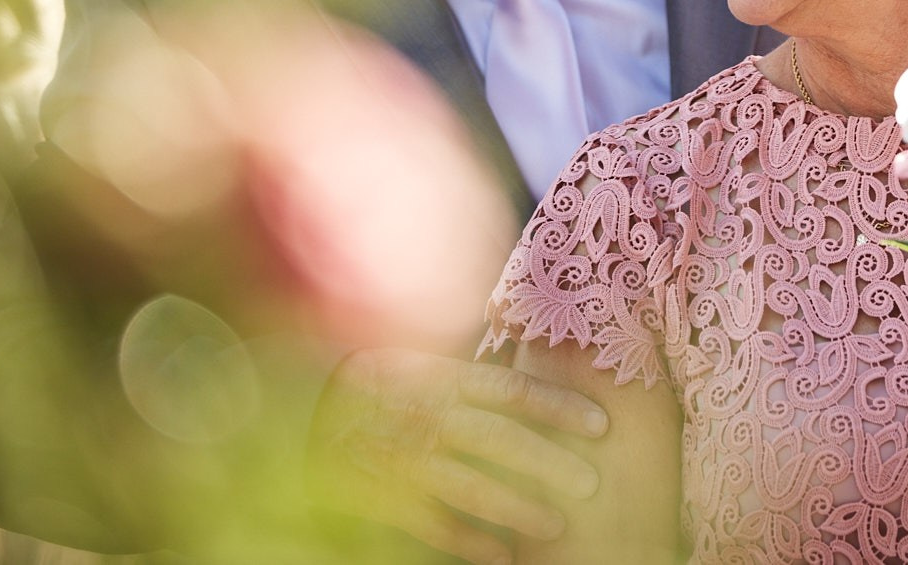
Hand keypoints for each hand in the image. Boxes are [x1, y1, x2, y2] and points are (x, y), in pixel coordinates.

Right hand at [309, 347, 605, 563]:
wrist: (307, 413)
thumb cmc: (383, 386)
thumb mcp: (426, 363)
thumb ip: (476, 374)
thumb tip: (537, 361)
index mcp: (445, 380)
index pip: (513, 390)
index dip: (559, 406)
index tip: (601, 424)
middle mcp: (430, 417)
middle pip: (501, 440)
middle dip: (549, 463)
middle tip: (590, 484)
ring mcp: (407, 459)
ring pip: (471, 487)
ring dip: (517, 508)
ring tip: (555, 526)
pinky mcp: (385, 496)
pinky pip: (433, 524)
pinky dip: (468, 542)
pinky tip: (503, 556)